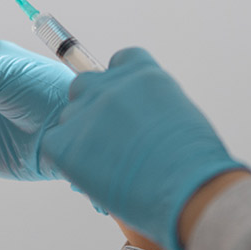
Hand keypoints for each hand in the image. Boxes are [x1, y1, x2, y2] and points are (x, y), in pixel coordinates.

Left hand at [42, 47, 244, 249]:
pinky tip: (90, 175)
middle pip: (86, 84)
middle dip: (94, 106)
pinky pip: (55, 144)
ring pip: (70, 116)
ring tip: (107, 166)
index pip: (121, 61)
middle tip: (110, 139)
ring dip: (82, 136)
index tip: (126, 104)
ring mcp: (85, 112)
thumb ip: (154, 108)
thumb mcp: (181, 117)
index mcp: (142, 73)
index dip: (121, 83)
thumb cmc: (195, 161)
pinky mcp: (65, 143)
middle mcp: (109, 85)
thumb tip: (143, 120)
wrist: (186, 188)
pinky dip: (68, 158)